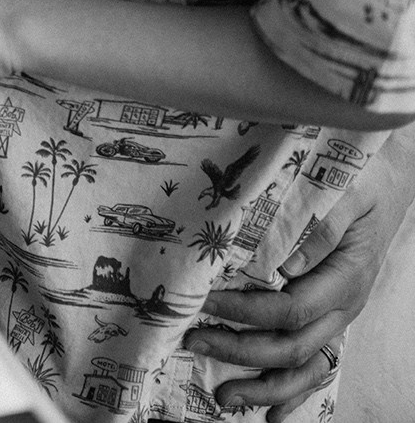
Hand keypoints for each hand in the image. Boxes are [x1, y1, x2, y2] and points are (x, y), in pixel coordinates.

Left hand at [185, 130, 414, 420]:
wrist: (383, 179)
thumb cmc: (361, 178)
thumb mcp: (345, 190)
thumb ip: (320, 223)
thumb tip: (286, 262)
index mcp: (344, 276)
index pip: (292, 308)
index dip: (247, 312)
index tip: (205, 303)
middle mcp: (342, 304)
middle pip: (292, 345)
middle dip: (240, 349)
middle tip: (193, 342)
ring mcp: (337, 316)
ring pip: (305, 366)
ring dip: (264, 386)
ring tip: (224, 398)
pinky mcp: (328, 317)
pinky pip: (315, 364)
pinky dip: (294, 393)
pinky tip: (270, 414)